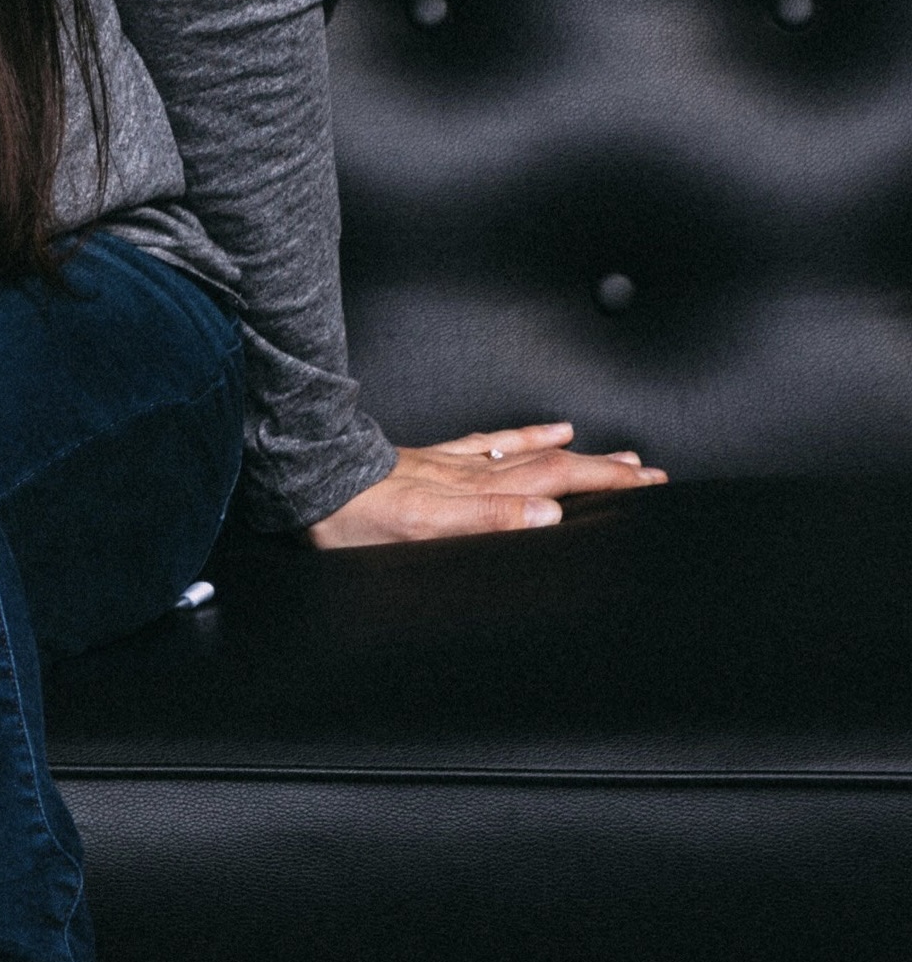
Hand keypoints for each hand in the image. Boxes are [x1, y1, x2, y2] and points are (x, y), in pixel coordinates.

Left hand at [303, 421, 666, 545]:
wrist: (309, 483)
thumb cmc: (356, 517)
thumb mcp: (423, 529)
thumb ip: (486, 521)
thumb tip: (550, 516)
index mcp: (480, 492)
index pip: (558, 481)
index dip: (607, 484)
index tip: (652, 485)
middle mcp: (474, 473)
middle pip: (555, 466)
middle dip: (608, 471)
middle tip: (653, 474)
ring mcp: (455, 464)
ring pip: (531, 454)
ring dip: (578, 456)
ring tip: (619, 455)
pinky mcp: (434, 461)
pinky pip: (491, 443)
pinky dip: (523, 437)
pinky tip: (545, 432)